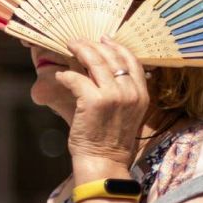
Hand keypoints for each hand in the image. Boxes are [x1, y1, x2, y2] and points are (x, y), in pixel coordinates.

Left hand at [56, 38, 150, 171]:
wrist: (104, 163)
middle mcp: (130, 93)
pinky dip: (66, 75)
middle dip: (94, 45)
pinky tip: (61, 75)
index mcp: (142, 95)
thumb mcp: (127, 114)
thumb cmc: (110, 141)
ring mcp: (113, 96)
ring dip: (80, 51)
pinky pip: (77, 79)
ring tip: (70, 47)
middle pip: (113, 56)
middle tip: (79, 41)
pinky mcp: (94, 101)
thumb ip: (121, 92)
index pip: (133, 60)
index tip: (104, 39)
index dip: (117, 46)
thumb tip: (102, 71)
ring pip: (96, 61)